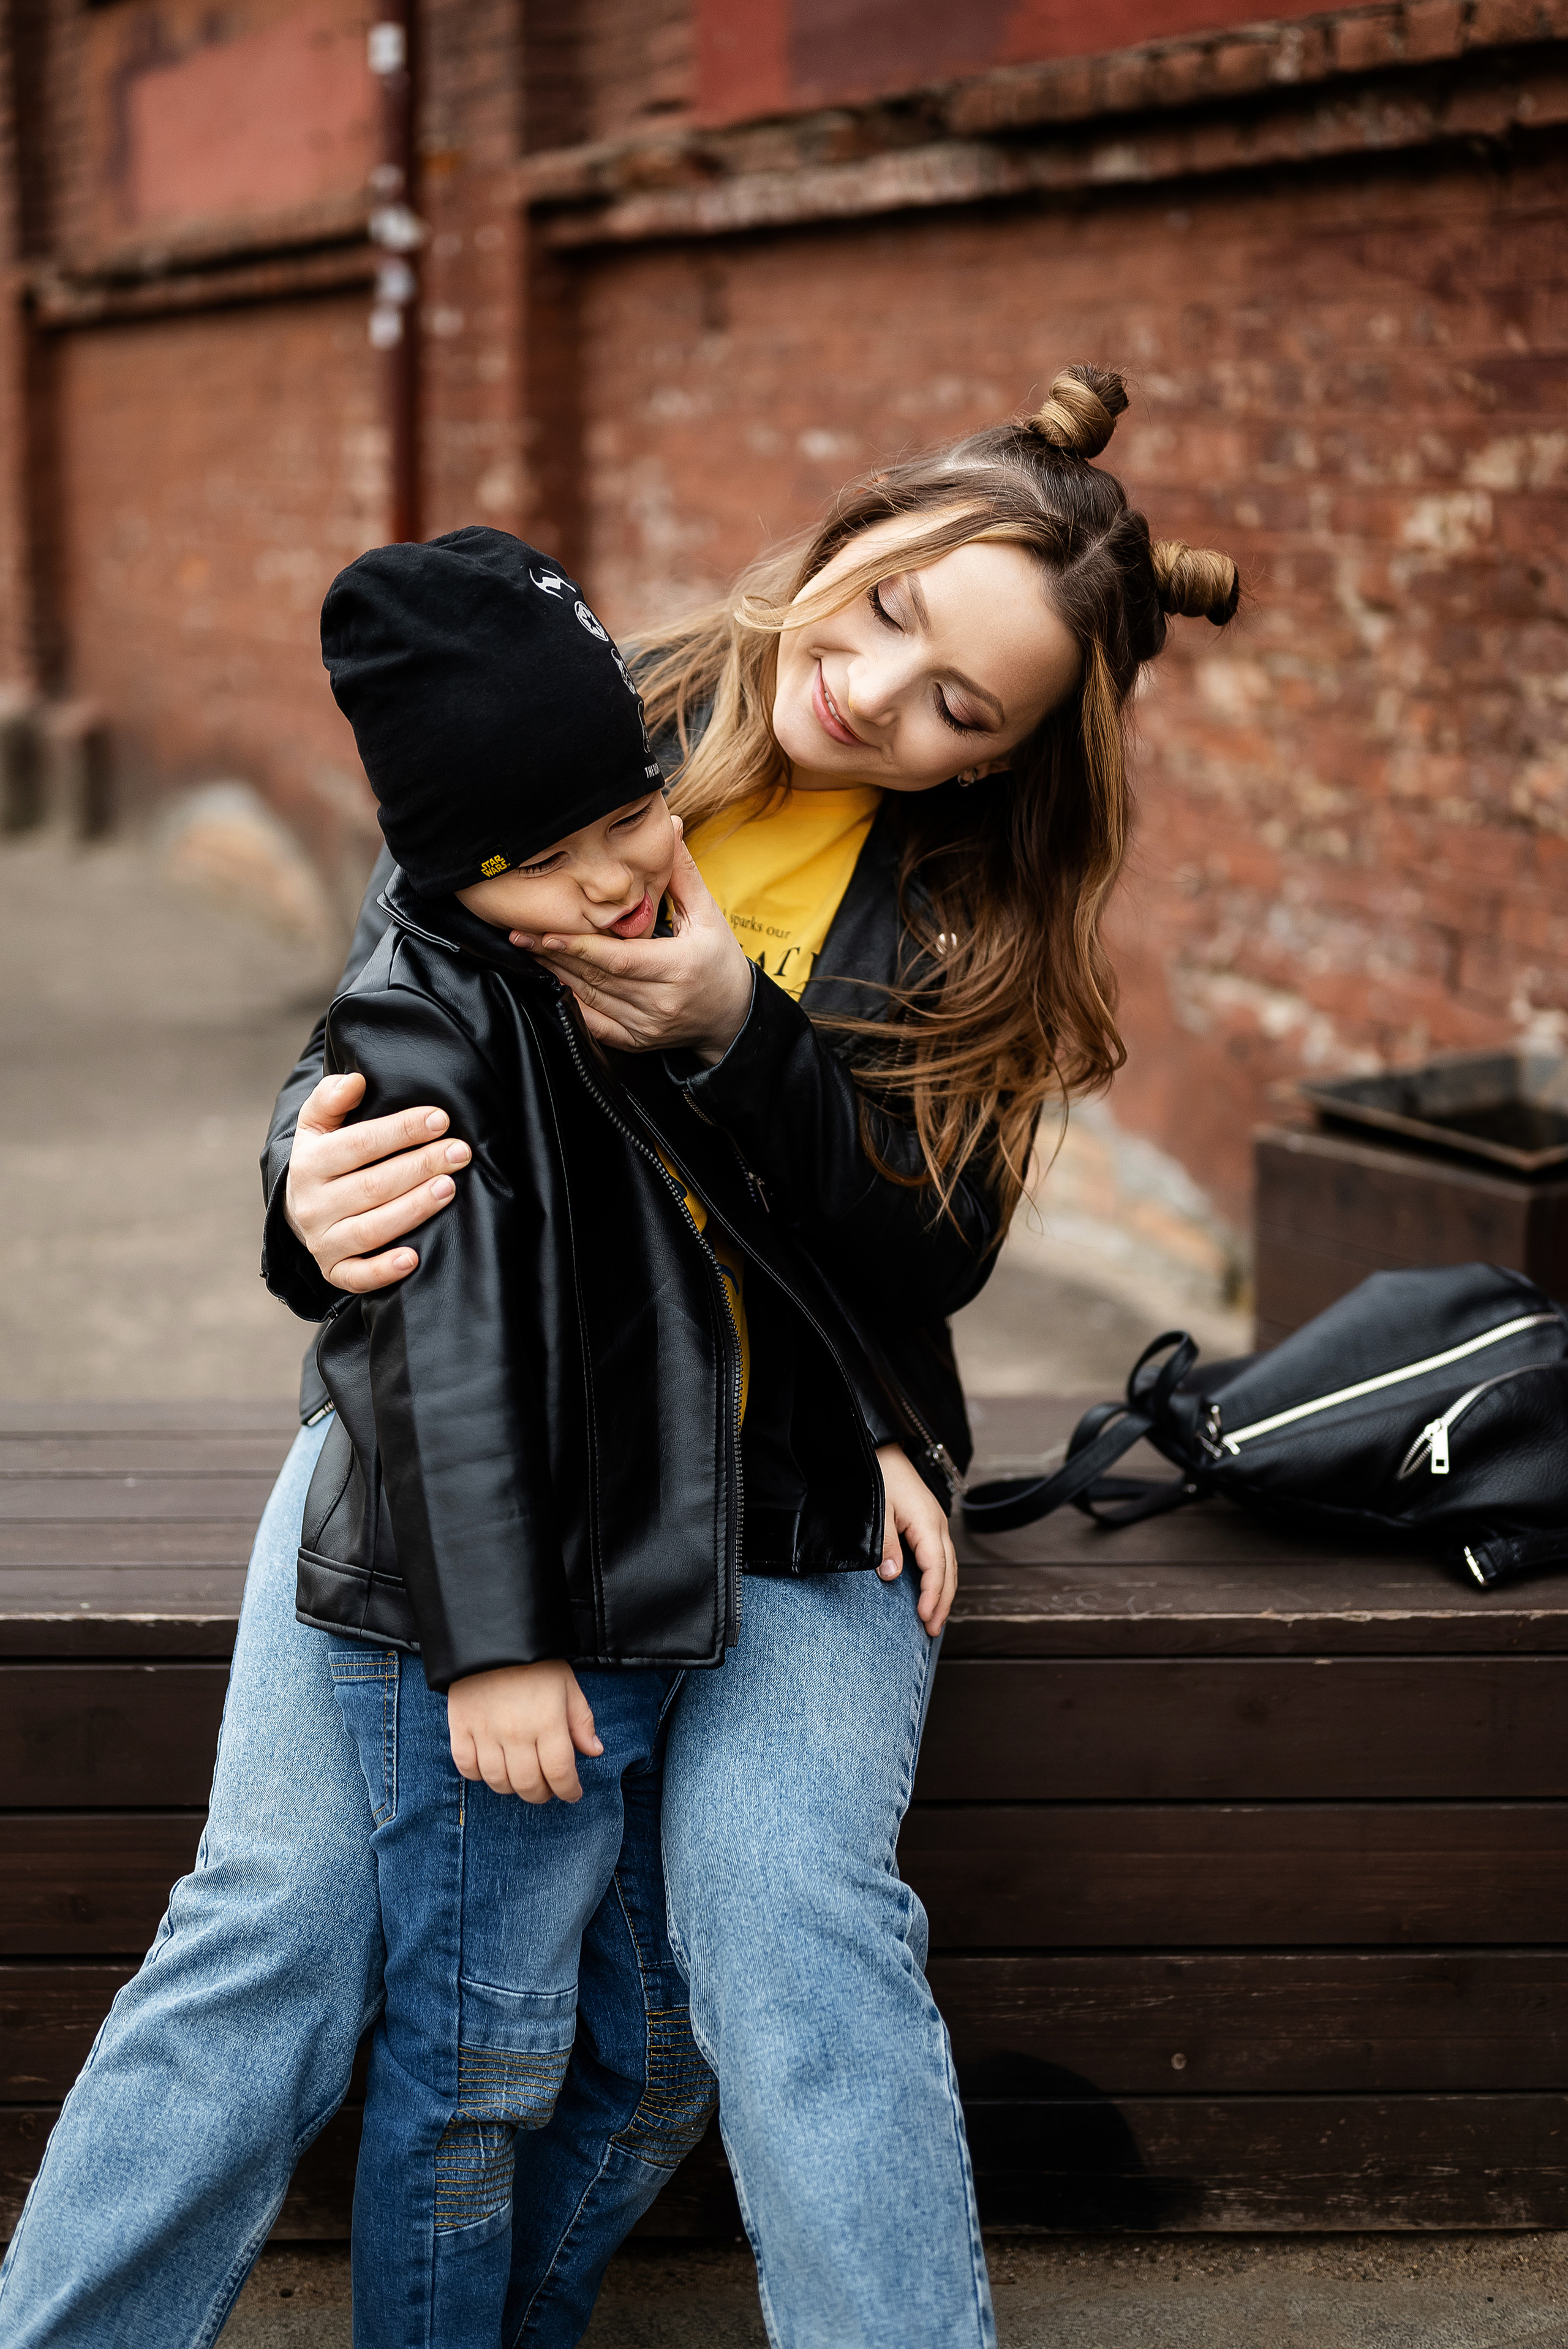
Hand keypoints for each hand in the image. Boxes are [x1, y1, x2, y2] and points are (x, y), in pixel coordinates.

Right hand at [284, 1072, 470, 1292]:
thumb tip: (355, 1081)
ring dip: (413, 1208)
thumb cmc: (323, 1160)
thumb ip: (331, 1098)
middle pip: (372, 1186)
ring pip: (371, 1228)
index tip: (440, 1119)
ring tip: (449, 1187)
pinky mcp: (334, 1270)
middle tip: (459, 1152)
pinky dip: (384, 1270)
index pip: (359, 1144)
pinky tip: (414, 1258)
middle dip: (420, 1166)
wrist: (299, 1209)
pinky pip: (358, 1276)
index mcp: (309, 1164)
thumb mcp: (317, 1125)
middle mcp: (312, 1205)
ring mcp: (322, 1241)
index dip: (401, 1131)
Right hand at [447, 1661, 602, 1802]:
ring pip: (498, 1782)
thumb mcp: (567, 1684)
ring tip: (520, 1779)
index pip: (559, 1774)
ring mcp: (485, 1733)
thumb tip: (594, 1751)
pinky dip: (478, 1775)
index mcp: (547, 1722)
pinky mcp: (460, 1728)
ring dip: (512, 1788)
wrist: (491, 1635)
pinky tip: (490, 1766)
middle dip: (542, 1794)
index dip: (569, 1791)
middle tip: (547, 1789)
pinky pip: (466, 1768)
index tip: (572, 1793)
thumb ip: (581, 1720)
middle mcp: (516, 1733)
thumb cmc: (535, 1661)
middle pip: (528, 1785)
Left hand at [513, 820, 754, 1063]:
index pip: (619, 959)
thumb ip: (682, 874)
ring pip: (590, 1001)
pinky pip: (594, 1025)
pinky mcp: (636, 1041)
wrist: (733, 1018)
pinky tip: (551, 984)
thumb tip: (670, 826)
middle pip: (596, 978)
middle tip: (521, 934)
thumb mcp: (709, 915)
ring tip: (530, 952)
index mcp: (678, 968)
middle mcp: (660, 1002)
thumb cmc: (720, 961)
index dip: (580, 946)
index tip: (547, 932)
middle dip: (555, 955)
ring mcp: (646, 1026)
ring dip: (557, 975)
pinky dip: (570, 1005)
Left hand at [874, 1443, 957, 1636]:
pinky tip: (931, 1593)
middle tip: (932, 1631)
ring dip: (943, 1593)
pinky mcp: (928, 1524)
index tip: (923, 1617)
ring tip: (934, 1620)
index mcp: (927, 1522)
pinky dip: (939, 1579)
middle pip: (948, 1571)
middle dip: (942, 1602)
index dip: (931, 1594)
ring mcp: (936, 1524)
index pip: (936, 1567)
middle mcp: (938, 1524)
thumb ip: (885, 1543)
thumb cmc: (878, 1474)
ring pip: (948, 1566)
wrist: (880, 1448)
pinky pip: (941, 1558)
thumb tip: (891, 1575)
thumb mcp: (877, 1509)